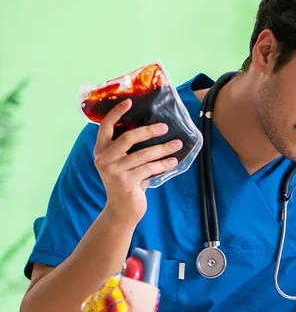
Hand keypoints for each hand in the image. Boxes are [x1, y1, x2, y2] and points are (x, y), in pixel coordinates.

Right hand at [93, 99, 181, 224]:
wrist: (121, 210)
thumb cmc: (127, 182)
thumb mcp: (123, 162)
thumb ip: (128, 148)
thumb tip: (152, 127)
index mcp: (101, 150)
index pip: (105, 126)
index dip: (116, 112)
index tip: (129, 101)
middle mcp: (104, 159)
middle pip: (128, 137)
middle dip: (149, 131)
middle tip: (165, 126)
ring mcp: (114, 171)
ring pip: (143, 154)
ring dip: (163, 148)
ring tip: (177, 143)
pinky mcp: (126, 182)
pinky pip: (149, 168)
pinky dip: (163, 164)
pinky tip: (173, 160)